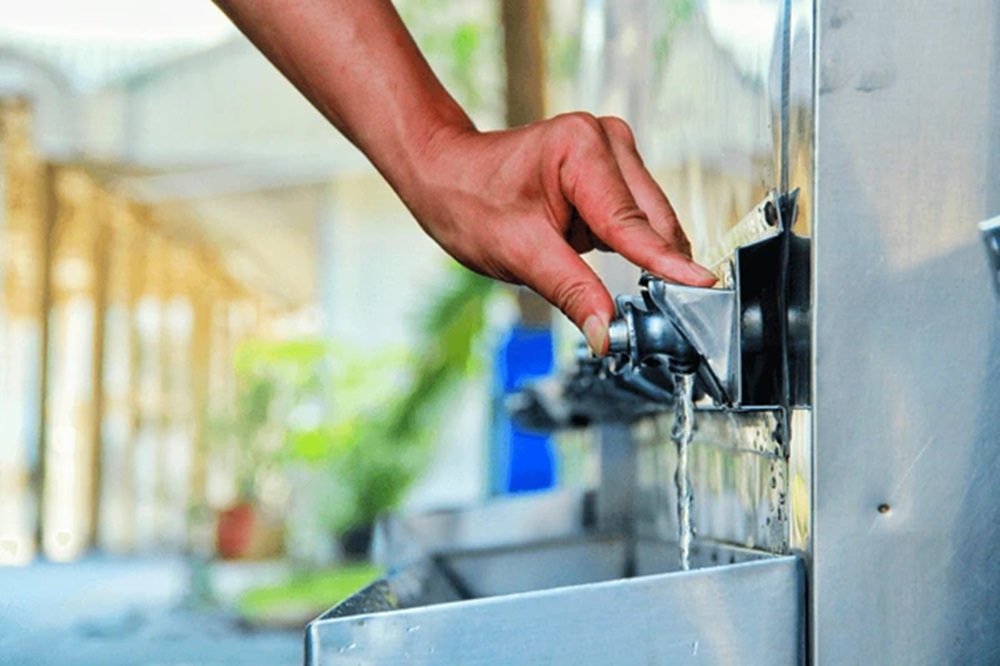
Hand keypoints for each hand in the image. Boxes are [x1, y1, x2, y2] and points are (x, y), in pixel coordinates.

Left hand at [398, 112, 716, 352]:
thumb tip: (608, 332)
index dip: (665, 263)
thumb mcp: (518, 254)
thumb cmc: (470, 200)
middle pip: (651, 222)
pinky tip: (582, 250)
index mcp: (581, 148)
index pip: (631, 222)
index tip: (702, 286)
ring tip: (580, 266)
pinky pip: (634, 220)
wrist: (446, 174)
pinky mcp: (611, 171)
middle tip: (647, 316)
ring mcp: (612, 153)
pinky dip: (623, 247)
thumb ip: (572, 292)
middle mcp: (605, 140)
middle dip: (650, 267)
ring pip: (648, 223)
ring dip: (633, 257)